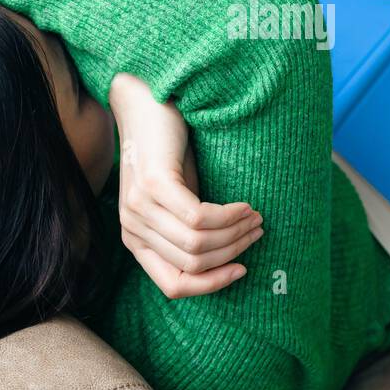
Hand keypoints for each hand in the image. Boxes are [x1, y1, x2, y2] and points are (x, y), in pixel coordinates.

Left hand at [109, 73, 263, 298]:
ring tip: (254, 217)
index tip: (242, 268)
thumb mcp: (177, 202)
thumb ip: (189, 232)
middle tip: (257, 230)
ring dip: (235, 232)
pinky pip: (199, 218)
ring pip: (198, 243)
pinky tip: (243, 206)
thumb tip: (228, 259)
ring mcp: (139, 208)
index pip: (174, 285)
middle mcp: (132, 230)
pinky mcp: (153, 186)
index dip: (212, 284)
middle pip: (193, 263)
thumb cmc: (168, 153)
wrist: (146, 104)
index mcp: (136, 241)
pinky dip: (228, 216)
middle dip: (233, 251)